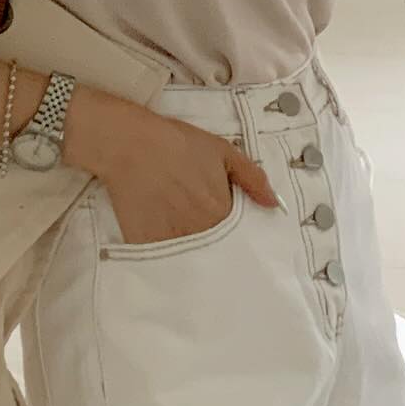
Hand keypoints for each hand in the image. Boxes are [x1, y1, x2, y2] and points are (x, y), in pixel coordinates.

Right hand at [84, 97, 282, 247]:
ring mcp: (173, 242)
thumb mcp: (223, 151)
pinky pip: (164, 261)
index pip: (240, 237)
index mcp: (222, 211)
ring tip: (189, 242)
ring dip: (195, 256)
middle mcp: (201, 232)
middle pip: (217, 251)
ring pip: (192, 260)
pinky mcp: (147, 246)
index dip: (238, 235)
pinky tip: (167, 245)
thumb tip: (274, 205)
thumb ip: (253, 179)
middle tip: (210, 238)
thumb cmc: (178, 144)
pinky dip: (168, 258)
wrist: (130, 144)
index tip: (234, 233)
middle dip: (218, 248)